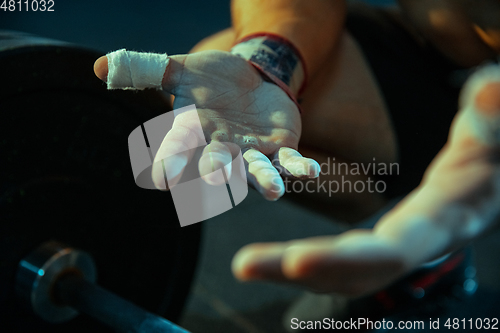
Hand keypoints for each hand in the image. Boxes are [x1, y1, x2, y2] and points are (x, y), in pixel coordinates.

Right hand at [94, 50, 318, 199]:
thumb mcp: (180, 69)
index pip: (178, 149)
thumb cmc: (210, 80)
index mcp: (194, 132)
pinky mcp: (281, 147)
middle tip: (217, 180)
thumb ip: (147, 69)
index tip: (162, 177)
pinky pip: (290, 162)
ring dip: (264, 180)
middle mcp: (221, 148)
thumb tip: (102, 65)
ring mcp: (252, 152)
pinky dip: (298, 168)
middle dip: (218, 172)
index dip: (171, 162)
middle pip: (217, 164)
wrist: (250, 79)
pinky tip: (311, 172)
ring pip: (256, 171)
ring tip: (273, 191)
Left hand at [231, 66, 499, 296]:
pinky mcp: (386, 239)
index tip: (295, 261)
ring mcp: (400, 245)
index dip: (348, 259)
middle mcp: (418, 243)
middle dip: (301, 270)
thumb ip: (492, 115)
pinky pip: (345, 257)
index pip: (395, 248)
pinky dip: (309, 262)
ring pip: (345, 272)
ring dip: (294, 270)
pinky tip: (275, 260)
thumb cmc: (495, 151)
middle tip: (244, 265)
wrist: (496, 179)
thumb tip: (489, 88)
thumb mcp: (496, 129)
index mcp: (446, 219)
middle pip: (358, 271)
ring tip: (247, 265)